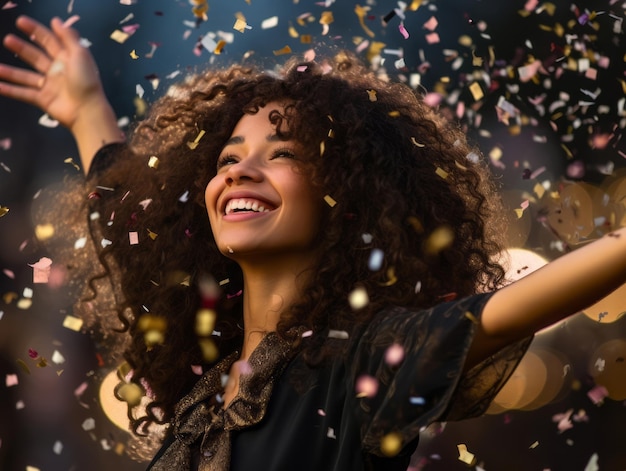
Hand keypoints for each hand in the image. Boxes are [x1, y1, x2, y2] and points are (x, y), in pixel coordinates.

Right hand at [0, 15, 123, 173]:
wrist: (87, 110)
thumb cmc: (85, 80)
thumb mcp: (80, 54)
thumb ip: (68, 37)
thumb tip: (55, 20)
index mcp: (67, 59)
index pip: (49, 41)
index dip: (36, 30)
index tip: (20, 21)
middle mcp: (57, 71)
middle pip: (36, 57)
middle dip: (22, 48)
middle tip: (7, 40)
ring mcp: (49, 86)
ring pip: (26, 76)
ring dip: (11, 71)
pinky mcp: (43, 100)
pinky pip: (24, 94)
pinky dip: (11, 90)